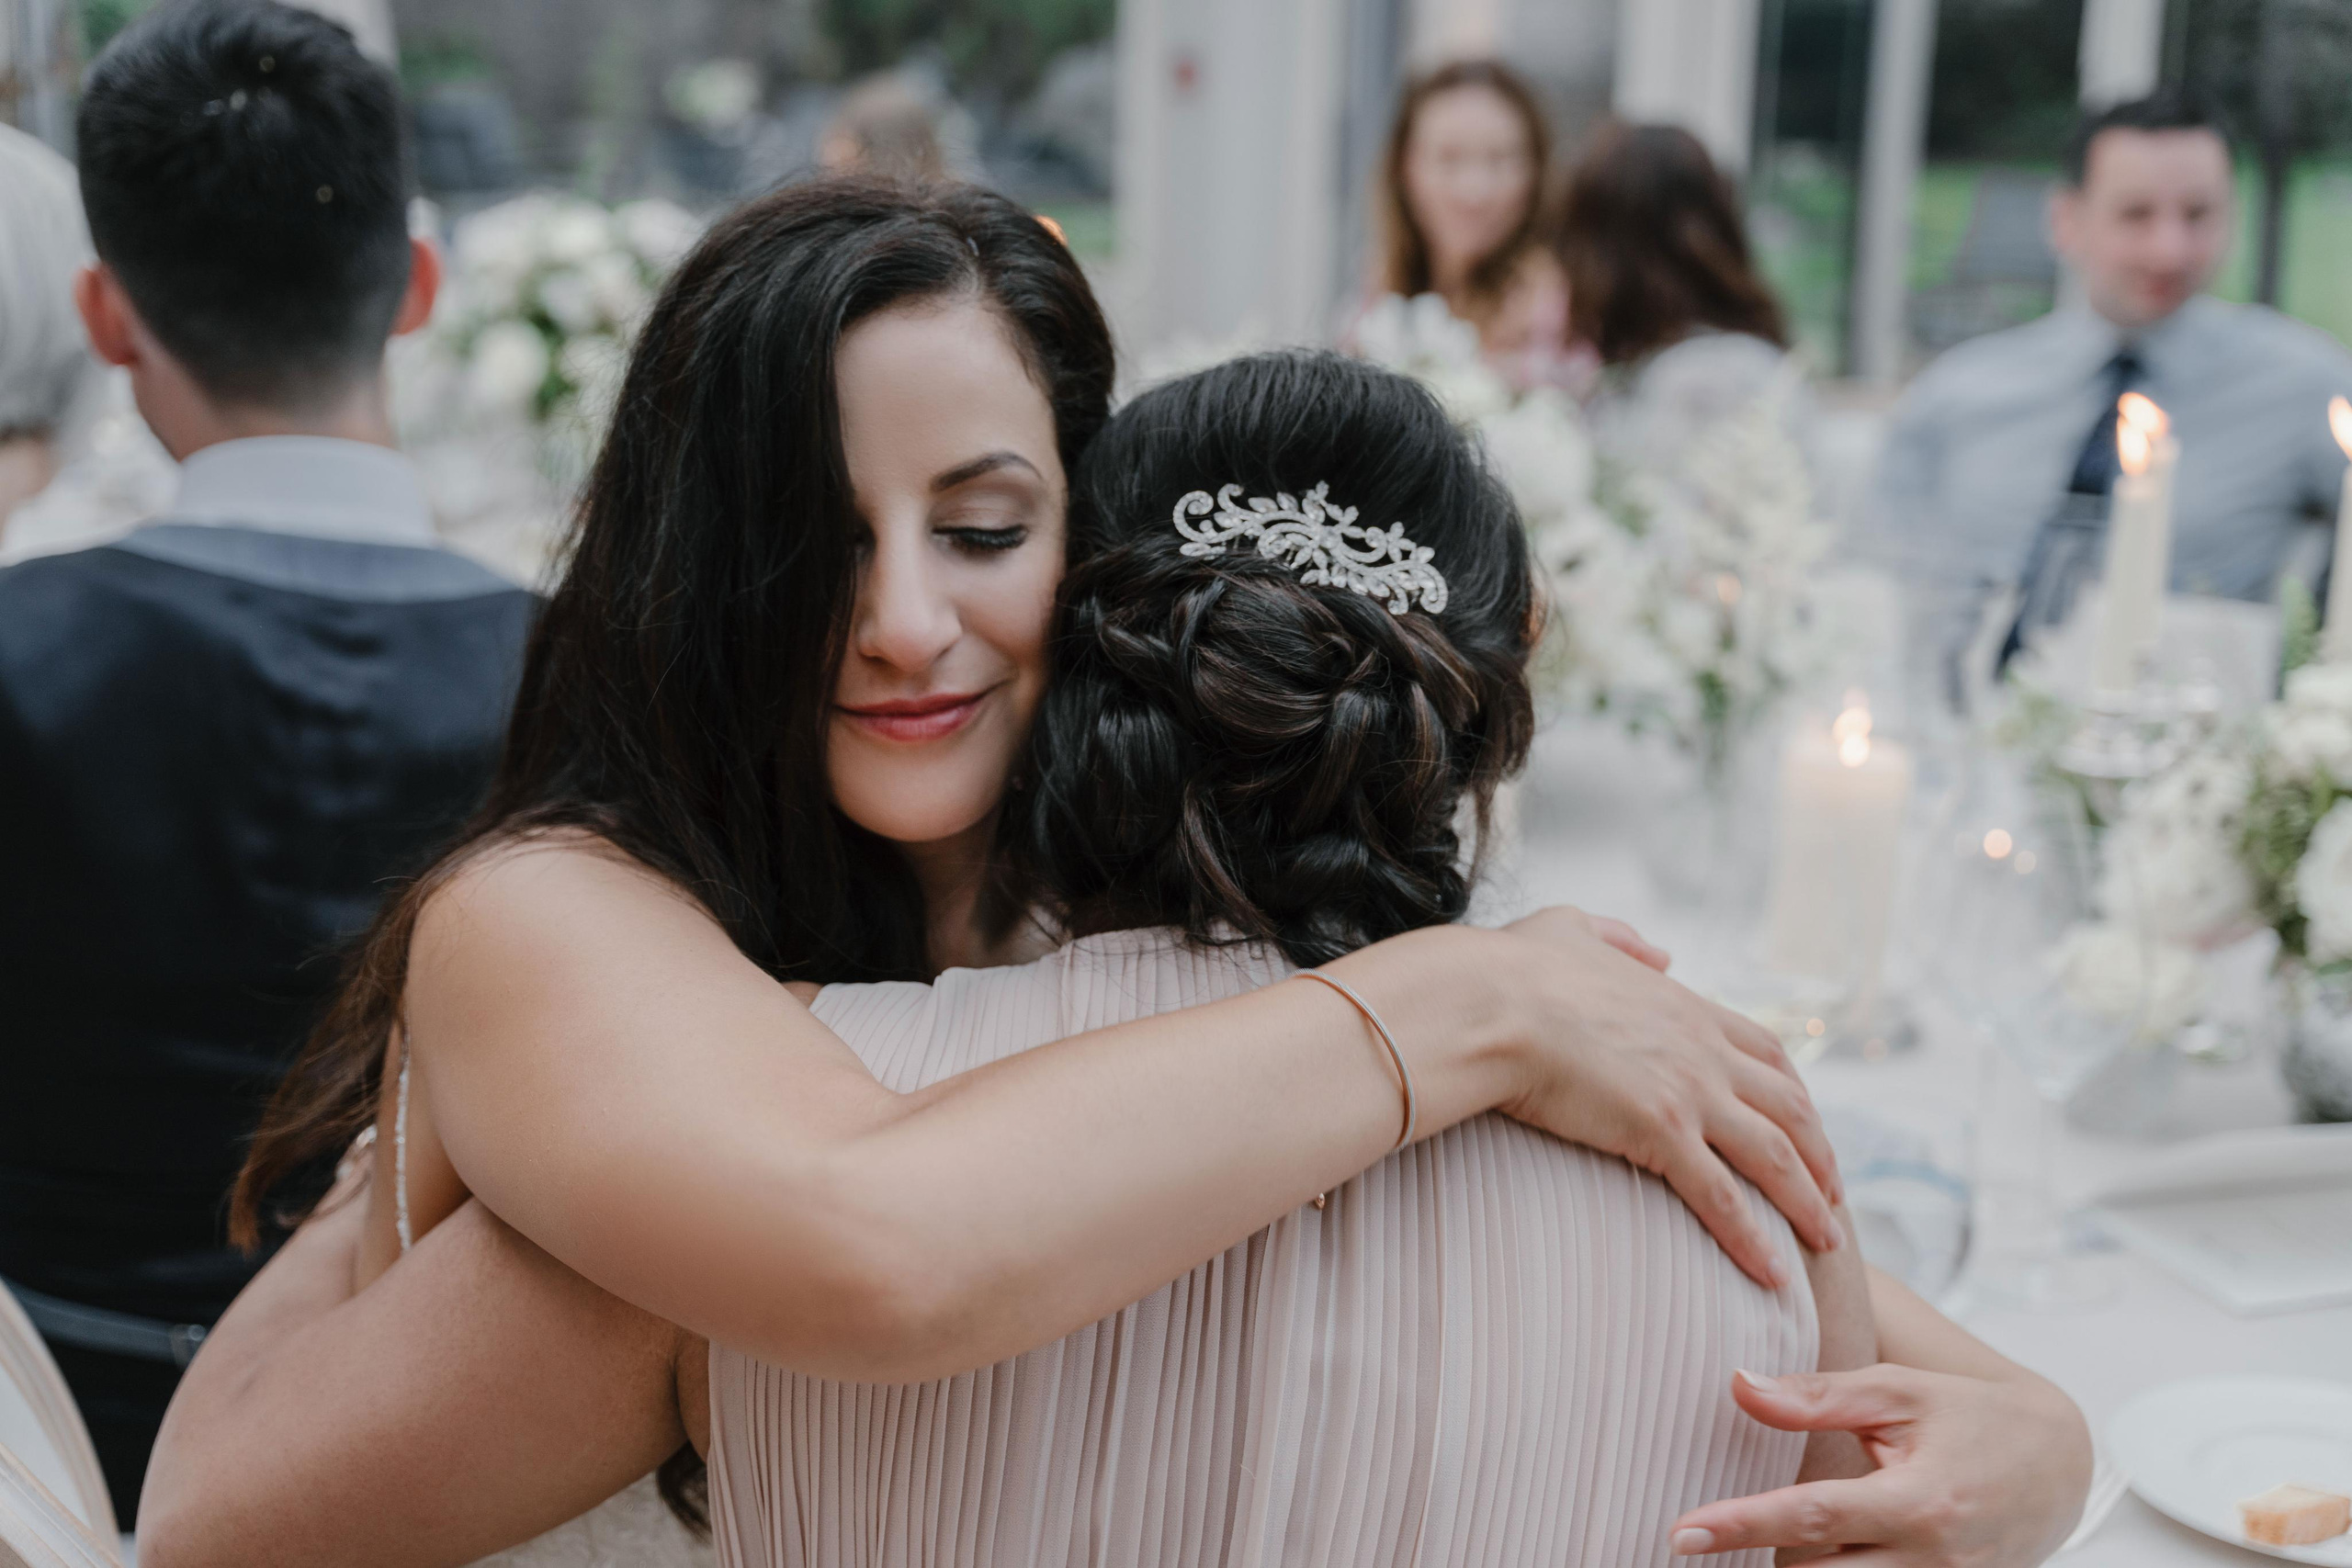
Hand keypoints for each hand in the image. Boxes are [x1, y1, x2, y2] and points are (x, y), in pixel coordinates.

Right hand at [1491, 906, 1842, 1287]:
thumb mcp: (1572, 929)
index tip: (1808, 1125)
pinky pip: (1721, 1196)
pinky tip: (1772, 1273)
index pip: (1765, 1052)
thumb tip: (1658, 953)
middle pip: (1790, 1106)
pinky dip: (1753, 1237)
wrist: (1488, 1002)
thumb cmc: (1511, 969)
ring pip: (1773, 1155)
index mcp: (1684, 1006)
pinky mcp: (1660, 1131)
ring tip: (1827, 1241)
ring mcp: (1688, 1091)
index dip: (1795, 1092)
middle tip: (1833, 1192)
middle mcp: (1702, 1049)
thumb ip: (1620, 938)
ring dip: (1807, 1201)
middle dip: (1820, 1152)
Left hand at [1669, 1364, 2092, 1565]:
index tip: (1682, 1532)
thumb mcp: (1898, 1393)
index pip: (1812, 1517)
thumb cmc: (1971, 1418)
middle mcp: (1934, 1561)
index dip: (1742, 1525)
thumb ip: (1817, 1394)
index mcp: (1919, 1501)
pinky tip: (1807, 1558)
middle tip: (1704, 1538)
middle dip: (1760, 1564)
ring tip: (1749, 1549)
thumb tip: (1739, 1385)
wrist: (2060, 1465)